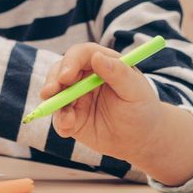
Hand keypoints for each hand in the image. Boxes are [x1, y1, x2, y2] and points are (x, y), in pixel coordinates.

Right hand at [38, 43, 192, 183]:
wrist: (141, 138)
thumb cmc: (142, 108)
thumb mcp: (136, 91)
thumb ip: (118, 73)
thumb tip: (97, 56)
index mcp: (103, 63)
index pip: (81, 54)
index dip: (70, 62)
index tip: (66, 76)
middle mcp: (85, 77)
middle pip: (60, 70)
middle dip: (53, 80)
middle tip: (50, 92)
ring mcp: (76, 97)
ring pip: (55, 93)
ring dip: (54, 103)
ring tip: (66, 119)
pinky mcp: (72, 117)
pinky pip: (59, 118)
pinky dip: (60, 123)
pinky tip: (68, 130)